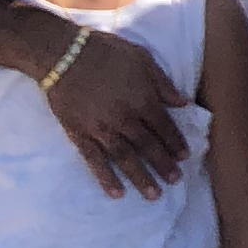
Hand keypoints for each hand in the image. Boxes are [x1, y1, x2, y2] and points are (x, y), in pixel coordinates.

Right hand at [47, 30, 191, 195]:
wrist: (62, 54)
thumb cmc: (105, 52)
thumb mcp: (142, 58)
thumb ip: (163, 83)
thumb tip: (182, 103)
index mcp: (142, 99)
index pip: (164, 127)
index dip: (176, 143)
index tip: (185, 157)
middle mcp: (124, 118)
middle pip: (148, 147)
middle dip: (164, 165)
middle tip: (175, 181)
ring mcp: (101, 129)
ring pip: (125, 159)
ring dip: (141, 178)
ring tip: (153, 195)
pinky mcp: (79, 134)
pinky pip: (94, 160)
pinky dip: (105, 178)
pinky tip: (116, 193)